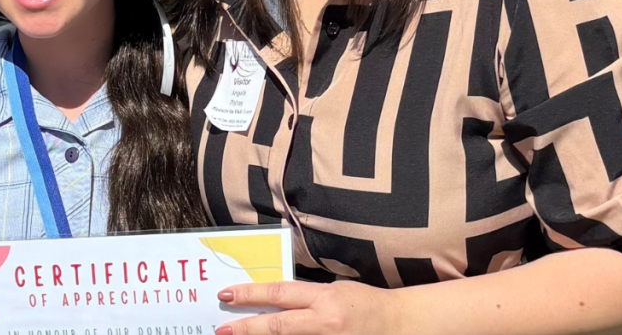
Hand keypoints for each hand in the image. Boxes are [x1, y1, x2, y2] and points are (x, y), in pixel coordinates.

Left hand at [214, 280, 396, 334]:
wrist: (400, 326)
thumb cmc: (366, 304)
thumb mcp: (335, 290)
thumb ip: (306, 296)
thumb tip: (273, 299)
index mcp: (325, 299)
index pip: (280, 294)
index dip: (250, 294)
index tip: (226, 295)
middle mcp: (325, 323)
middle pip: (278, 326)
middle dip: (246, 328)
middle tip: (221, 330)